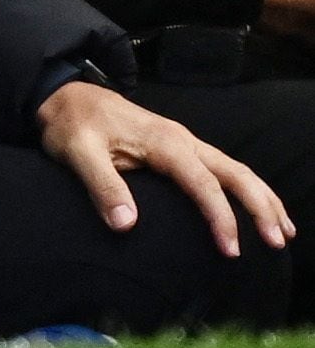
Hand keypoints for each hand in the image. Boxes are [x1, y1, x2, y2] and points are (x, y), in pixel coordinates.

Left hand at [36, 80, 293, 255]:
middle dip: (260, 207)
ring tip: (283, 231)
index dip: (220, 218)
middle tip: (277, 243)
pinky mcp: (180, 148)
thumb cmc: (70, 125)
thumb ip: (101, 185)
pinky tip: (258, 207)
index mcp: (163, 141)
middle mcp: (182, 140)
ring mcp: (184, 142)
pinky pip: (223, 168)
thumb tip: (126, 225)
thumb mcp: (76, 152)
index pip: (202, 183)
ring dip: (262, 198)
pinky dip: (247, 188)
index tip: (231, 250)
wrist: (66, 96)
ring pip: (236, 169)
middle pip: (235, 173)